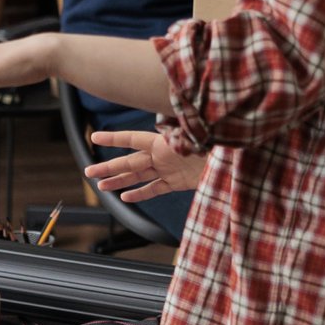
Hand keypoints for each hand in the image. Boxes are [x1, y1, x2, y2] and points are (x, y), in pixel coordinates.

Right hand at [86, 128, 206, 201]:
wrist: (236, 160)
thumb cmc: (217, 143)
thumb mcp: (197, 136)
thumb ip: (179, 134)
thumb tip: (163, 127)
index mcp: (164, 142)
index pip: (133, 139)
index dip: (113, 139)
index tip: (93, 138)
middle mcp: (163, 154)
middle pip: (130, 162)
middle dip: (108, 167)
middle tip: (88, 172)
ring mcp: (169, 168)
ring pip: (138, 176)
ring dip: (119, 181)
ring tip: (101, 186)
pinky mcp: (178, 182)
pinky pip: (155, 188)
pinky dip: (141, 193)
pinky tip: (126, 197)